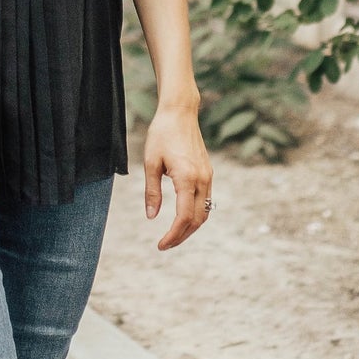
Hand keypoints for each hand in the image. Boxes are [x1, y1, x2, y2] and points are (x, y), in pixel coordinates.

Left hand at [143, 101, 212, 250]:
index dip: (173, 235)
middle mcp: (201, 179)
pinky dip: (196, 214)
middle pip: (197, 220)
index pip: (184, 217)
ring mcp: (207, 176)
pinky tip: (183, 218)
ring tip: (173, 236)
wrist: (179, 112)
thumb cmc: (161, 134)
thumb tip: (151, 217)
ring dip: (190, 227)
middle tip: (165, 245)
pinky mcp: (208, 172)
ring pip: (204, 212)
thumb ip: (152, 192)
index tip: (161, 245)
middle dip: (182, 236)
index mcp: (186, 178)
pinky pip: (205, 200)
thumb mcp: (150, 163)